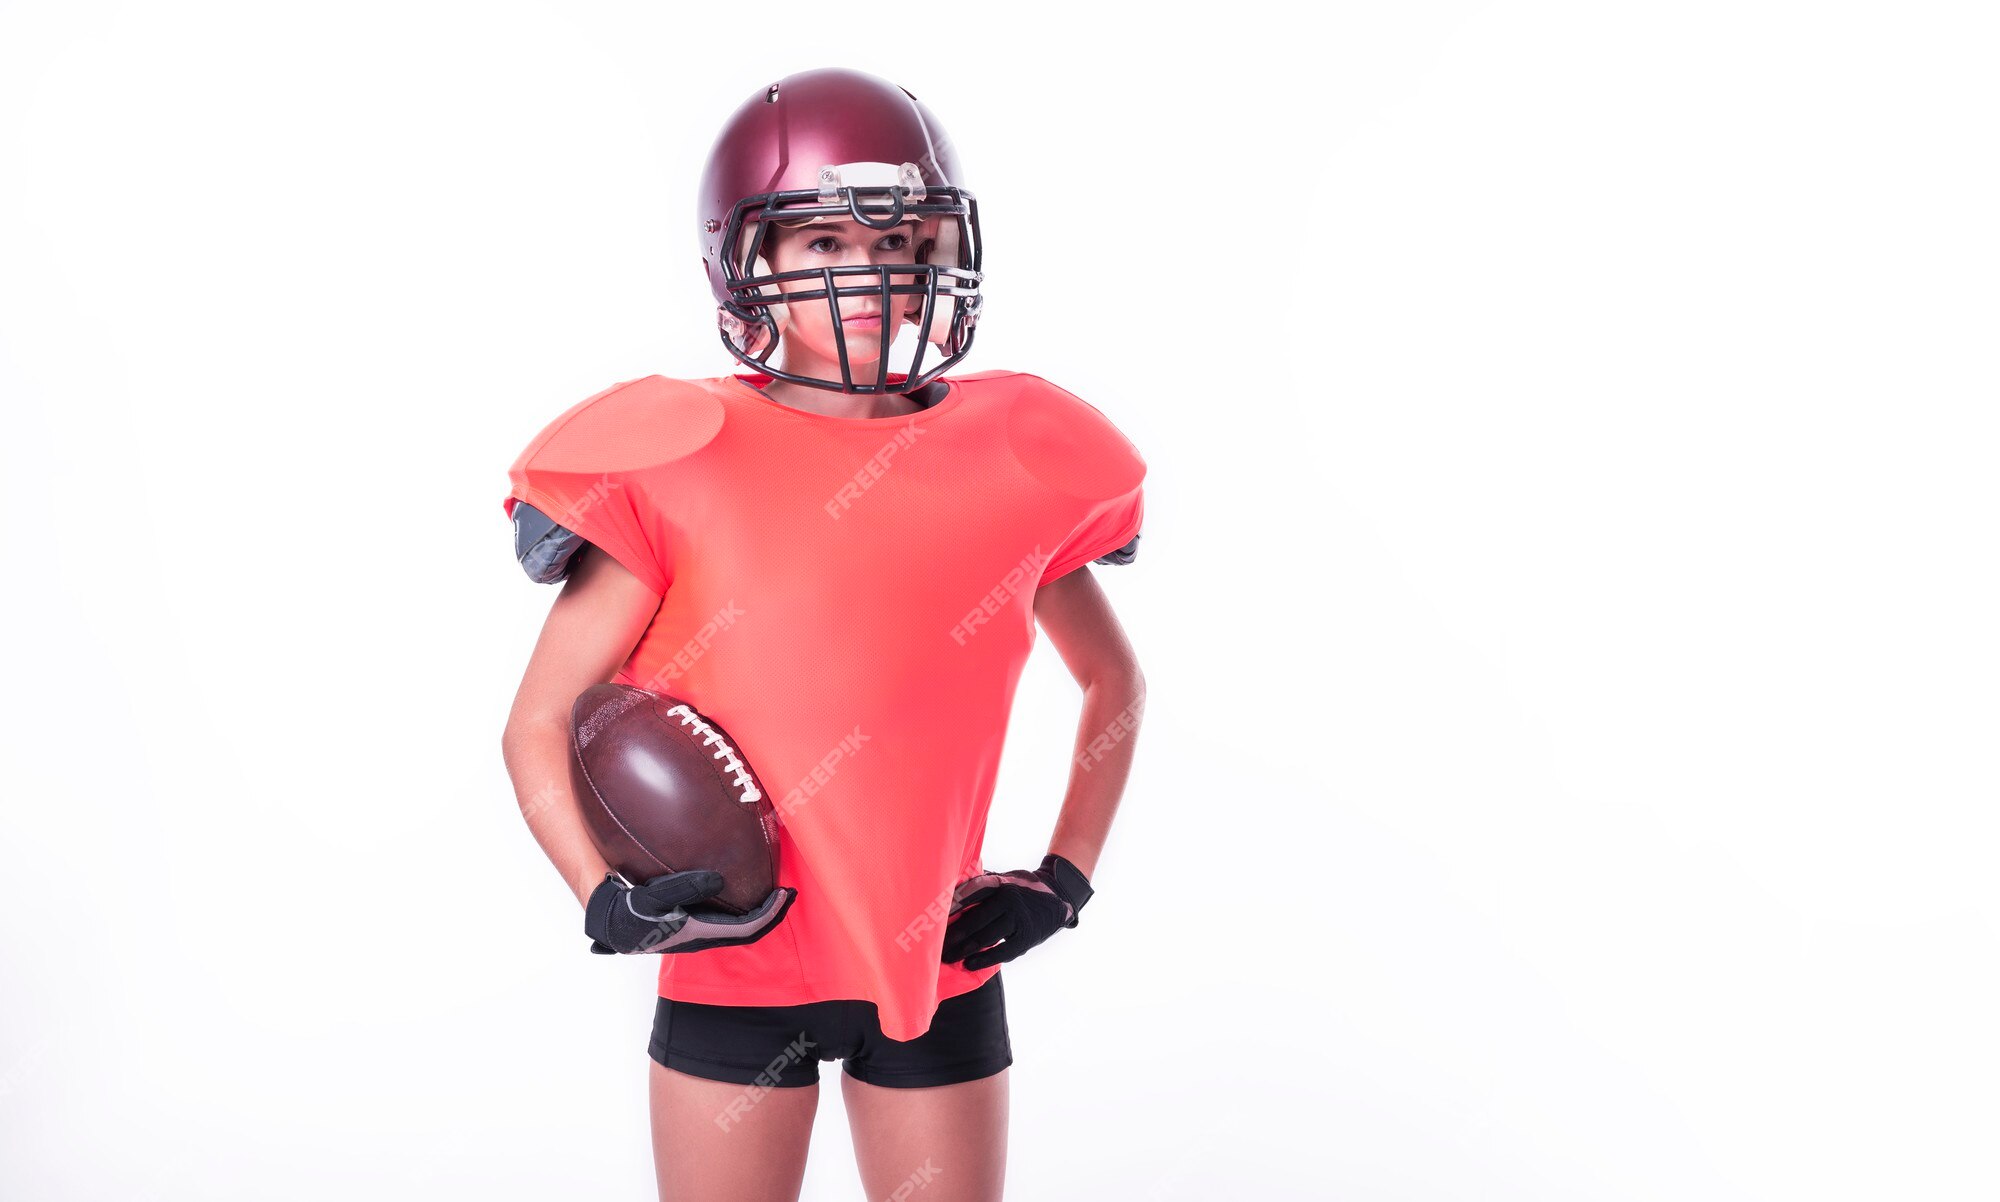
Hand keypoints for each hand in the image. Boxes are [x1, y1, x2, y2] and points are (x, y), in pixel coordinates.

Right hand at [585, 870, 796, 954]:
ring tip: (774, 893)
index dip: (771, 912)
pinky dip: (745, 910)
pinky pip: (729, 922)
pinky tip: (744, 891)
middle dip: (773, 914)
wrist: (610, 925)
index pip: (747, 927)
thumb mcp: (652, 898)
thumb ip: (684, 887)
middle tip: (790, 893)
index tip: (786, 893)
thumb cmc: (629, 913)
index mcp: (699, 933)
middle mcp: (704, 937)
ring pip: (740, 928)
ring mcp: (700, 934)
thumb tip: (718, 879)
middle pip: (750, 931)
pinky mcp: (693, 926)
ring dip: (761, 913)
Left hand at [940, 854, 1093, 969]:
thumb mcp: (1005, 877)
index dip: (952, 903)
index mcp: (999, 883)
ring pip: (984, 938)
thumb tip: (951, 885)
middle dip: (952, 935)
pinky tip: (968, 964)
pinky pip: (1002, 952)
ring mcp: (1018, 919)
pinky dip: (983, 959)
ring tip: (947, 957)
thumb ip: (982, 882)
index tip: (932, 916)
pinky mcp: (1027, 937)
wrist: (1058, 897)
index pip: (971, 891)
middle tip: (934, 946)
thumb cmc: (1022, 887)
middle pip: (973, 920)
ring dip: (963, 950)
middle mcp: (1008, 899)